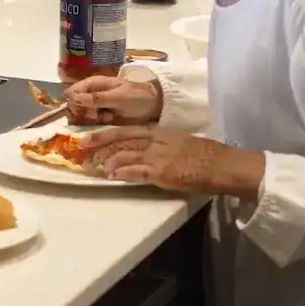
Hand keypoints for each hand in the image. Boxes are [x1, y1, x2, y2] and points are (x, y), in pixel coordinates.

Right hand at [64, 75, 160, 125]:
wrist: (154, 106)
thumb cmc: (137, 96)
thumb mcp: (118, 97)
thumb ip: (97, 98)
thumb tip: (75, 98)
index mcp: (94, 84)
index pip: (72, 92)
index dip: (73, 102)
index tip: (83, 110)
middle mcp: (91, 94)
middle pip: (73, 104)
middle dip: (80, 112)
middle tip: (95, 116)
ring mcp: (96, 106)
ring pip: (80, 114)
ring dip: (87, 119)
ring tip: (102, 119)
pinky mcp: (101, 117)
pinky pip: (90, 122)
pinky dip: (94, 125)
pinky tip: (105, 122)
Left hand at [79, 126, 263, 197]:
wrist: (223, 164)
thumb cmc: (205, 155)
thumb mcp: (180, 142)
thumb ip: (161, 144)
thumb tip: (146, 149)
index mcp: (161, 132)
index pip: (128, 129)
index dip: (107, 133)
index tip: (90, 136)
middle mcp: (157, 140)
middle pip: (122, 137)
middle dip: (100, 141)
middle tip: (82, 146)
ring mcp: (159, 155)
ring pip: (127, 154)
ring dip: (109, 161)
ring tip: (97, 167)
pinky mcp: (164, 172)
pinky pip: (139, 171)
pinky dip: (124, 172)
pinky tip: (113, 176)